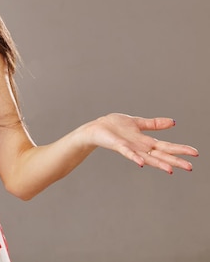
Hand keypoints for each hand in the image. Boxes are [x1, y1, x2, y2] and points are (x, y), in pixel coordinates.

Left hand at [84, 113, 198, 172]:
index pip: (167, 146)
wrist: (96, 128)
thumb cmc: (115, 126)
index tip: (195, 153)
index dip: (180, 149)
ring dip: (159, 164)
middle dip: (175, 161)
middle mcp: (140, 148)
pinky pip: (128, 153)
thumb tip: (174, 122)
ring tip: (171, 170)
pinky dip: (135, 158)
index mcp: (146, 142)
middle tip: (190, 167)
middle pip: (161, 155)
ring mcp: (130, 148)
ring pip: (147, 158)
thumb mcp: (138, 122)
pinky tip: (141, 163)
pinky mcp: (119, 146)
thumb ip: (155, 124)